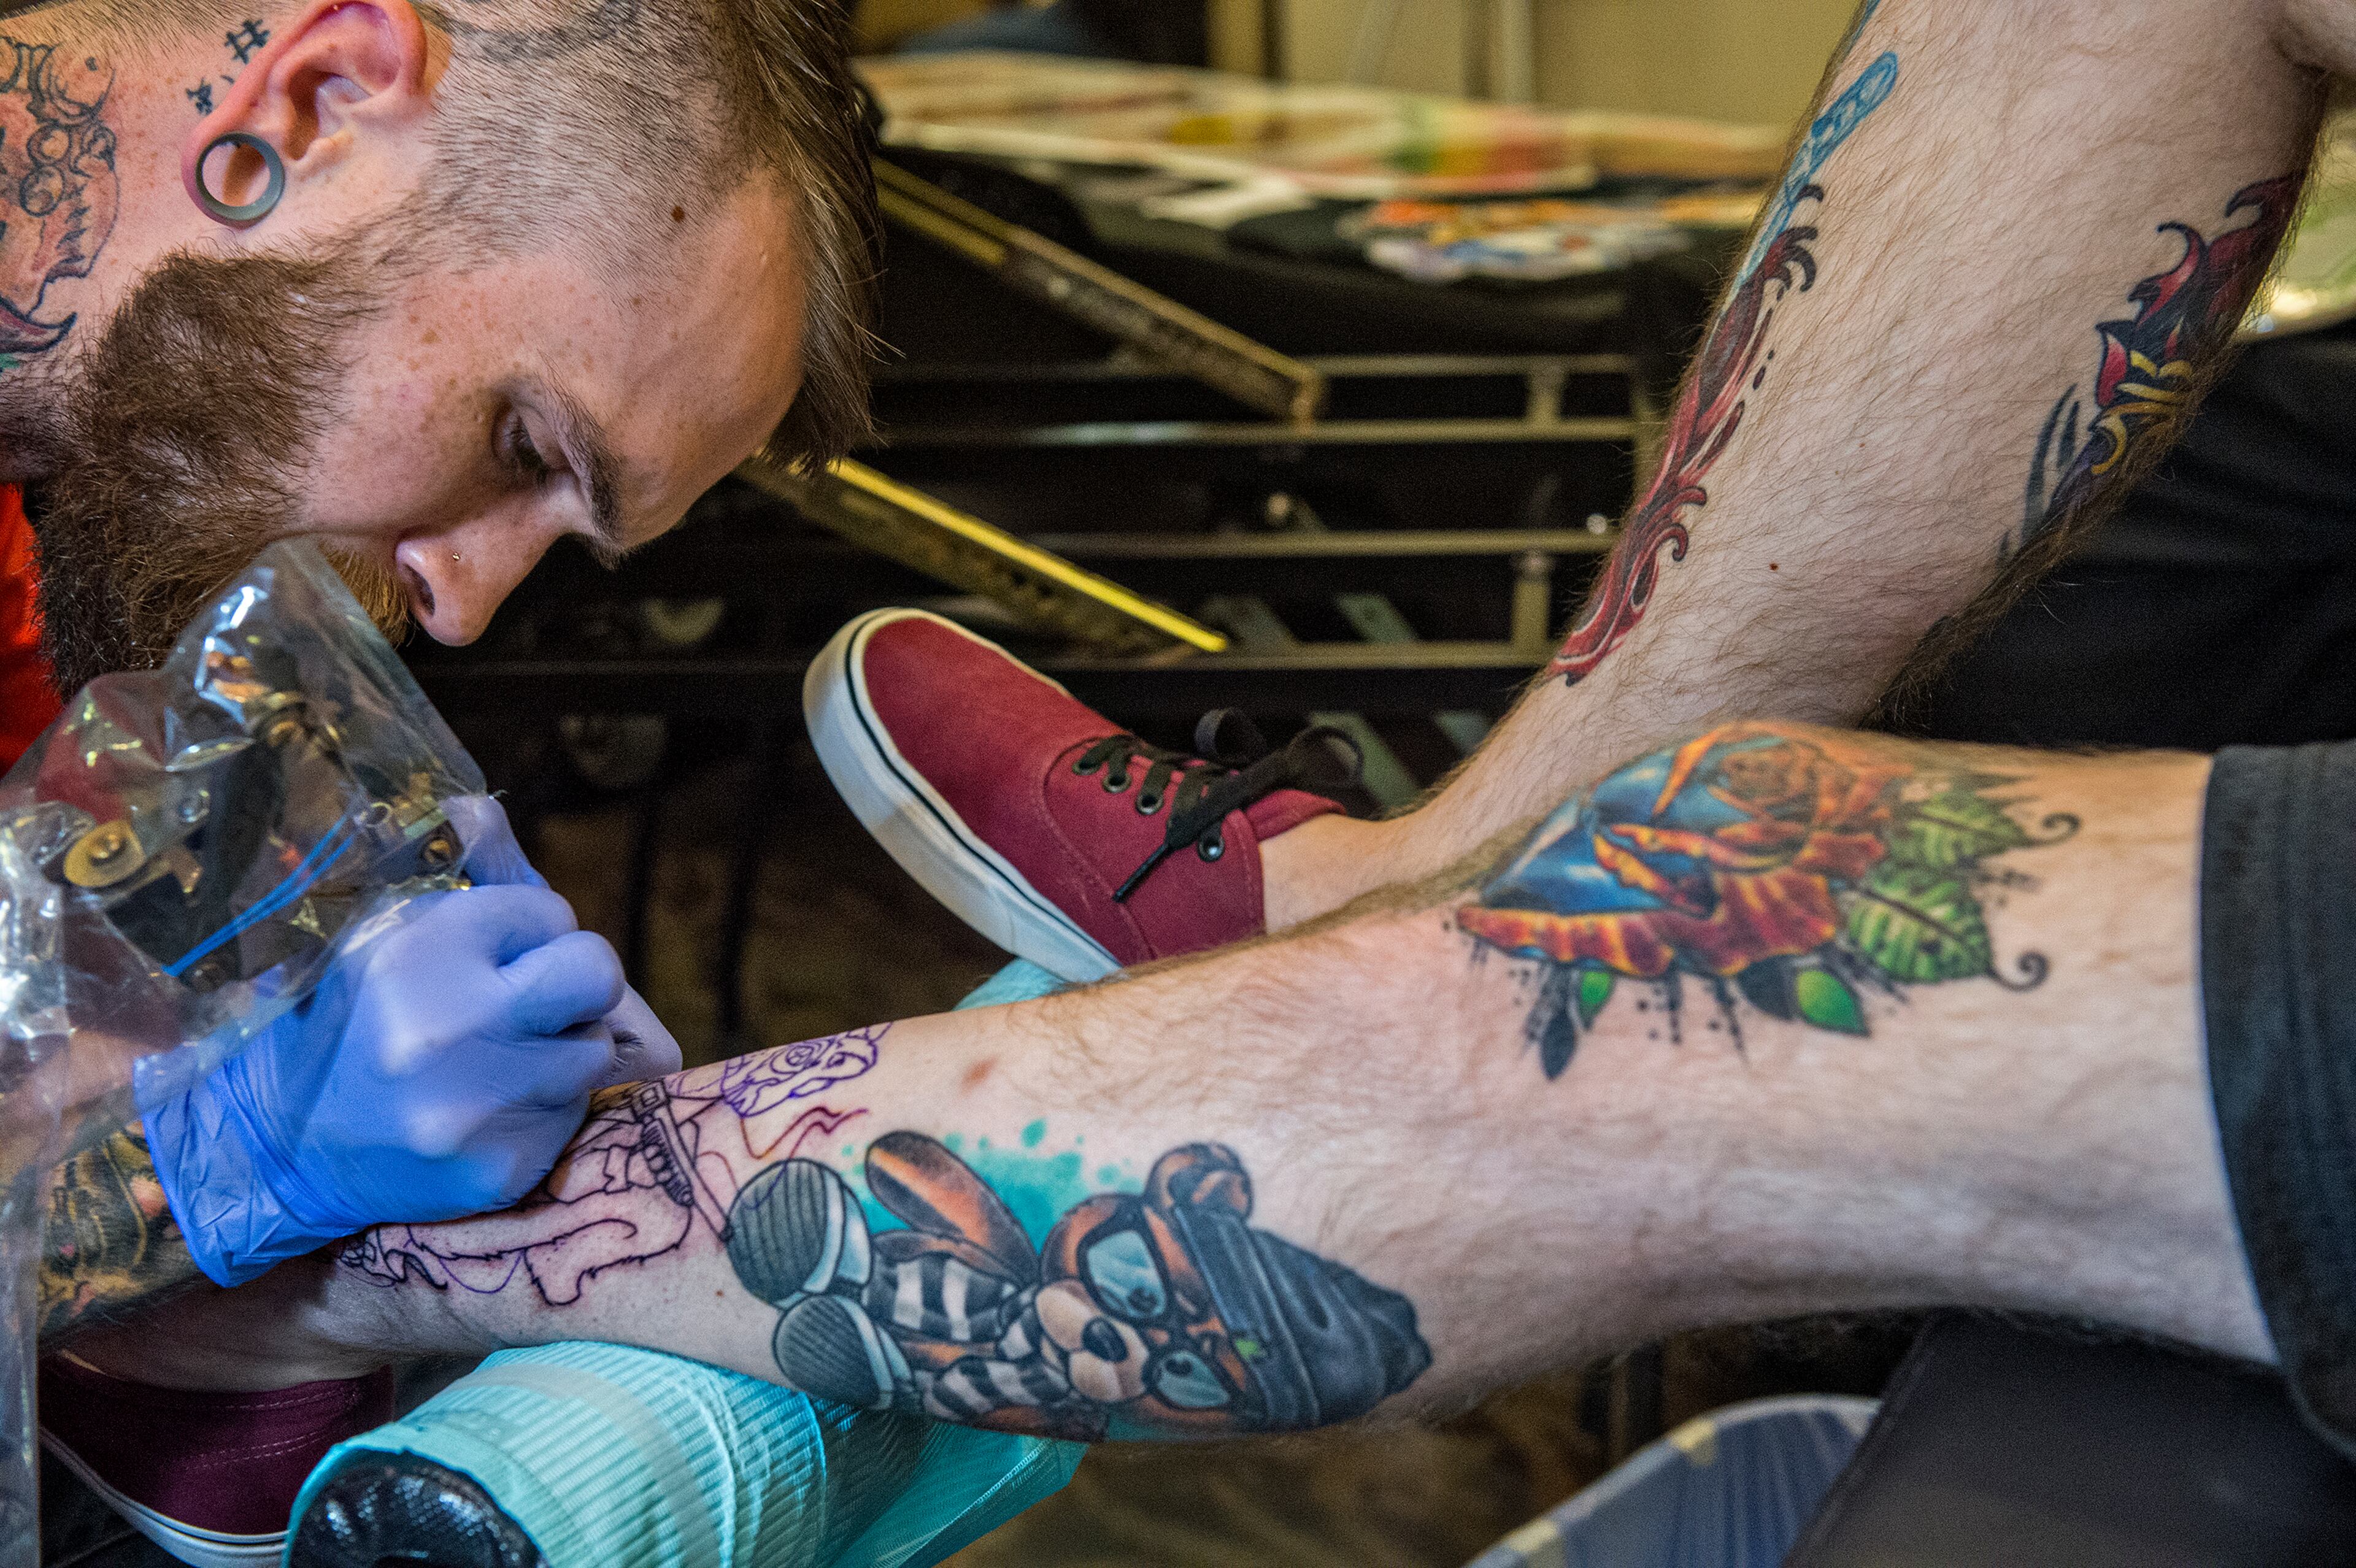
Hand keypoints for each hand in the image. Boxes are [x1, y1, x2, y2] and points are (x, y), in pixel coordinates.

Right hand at [145, 801, 665, 1286]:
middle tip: (537, 997)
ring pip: (591, 1048)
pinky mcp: (504, 1166)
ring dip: (558, 1046)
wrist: (281, 1149)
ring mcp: (480, 1104)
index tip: (491, 956)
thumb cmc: (348, 1025)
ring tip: (494, 1059)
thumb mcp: (379, 934)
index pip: (546, 912)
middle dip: (577, 978)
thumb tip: (478, 807)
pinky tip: (485, 1109)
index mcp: (414, 953)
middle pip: (595, 970)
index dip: (526, 931)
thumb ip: (451, 872)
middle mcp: (449, 1026)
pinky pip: (572, 1113)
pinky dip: (542, 1107)